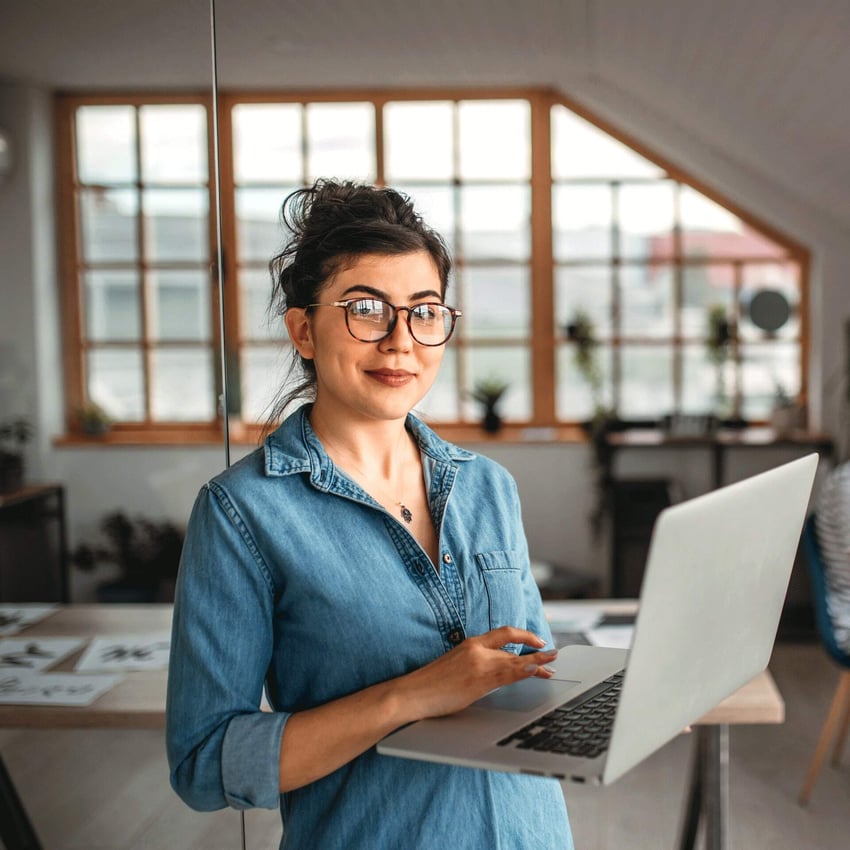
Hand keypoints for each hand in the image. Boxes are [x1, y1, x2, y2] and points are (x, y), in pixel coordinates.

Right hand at [397, 626, 557, 720]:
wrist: (414, 692)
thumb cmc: (431, 684)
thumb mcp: (455, 666)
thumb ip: (476, 665)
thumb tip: (494, 674)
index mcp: (469, 644)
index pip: (503, 633)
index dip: (523, 634)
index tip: (537, 640)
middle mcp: (476, 649)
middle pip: (512, 647)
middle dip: (535, 652)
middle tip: (553, 656)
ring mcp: (478, 663)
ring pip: (514, 660)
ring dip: (537, 662)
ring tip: (553, 665)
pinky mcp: (479, 680)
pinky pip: (508, 674)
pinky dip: (525, 671)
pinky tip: (536, 670)